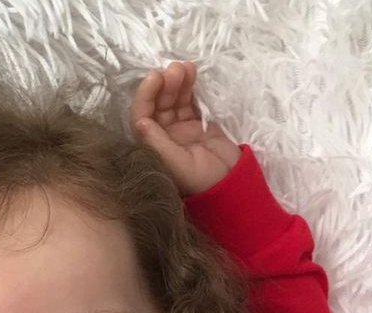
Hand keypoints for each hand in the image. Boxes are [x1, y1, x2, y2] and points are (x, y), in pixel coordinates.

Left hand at [130, 61, 241, 195]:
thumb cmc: (202, 181)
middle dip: (164, 84)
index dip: (146, 95)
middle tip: (175, 69)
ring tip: (185, 67)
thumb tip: (140, 121)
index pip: (142, 117)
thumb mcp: (178, 165)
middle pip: (157, 105)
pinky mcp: (194, 124)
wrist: (231, 185)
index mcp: (152, 149)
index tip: (157, 77)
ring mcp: (178, 130)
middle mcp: (161, 137)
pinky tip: (191, 73)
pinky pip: (187, 101)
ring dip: (176, 82)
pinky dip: (188, 87)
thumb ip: (158, 144)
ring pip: (172, 100)